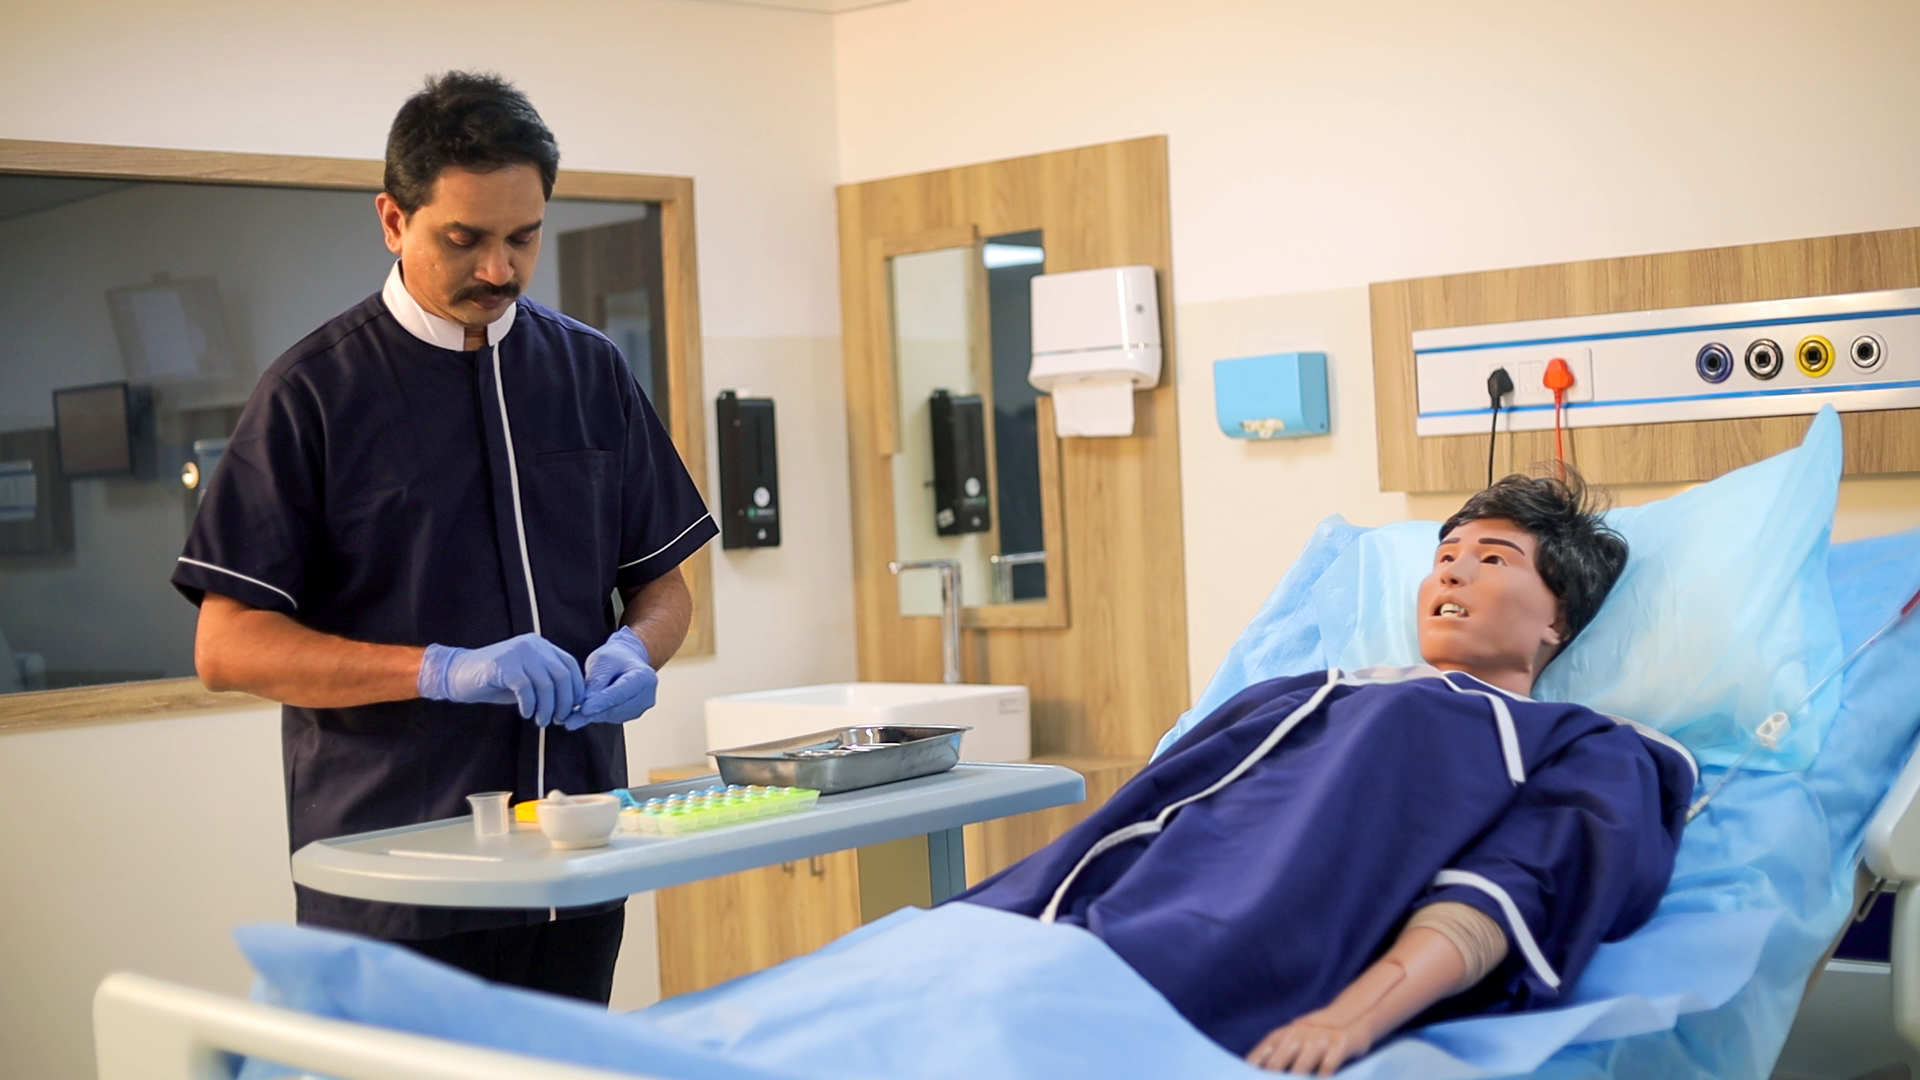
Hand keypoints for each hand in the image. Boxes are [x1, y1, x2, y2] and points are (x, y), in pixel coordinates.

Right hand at [418, 633, 583, 728]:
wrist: (458, 674)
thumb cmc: (495, 681)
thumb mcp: (527, 681)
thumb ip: (547, 685)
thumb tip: (572, 706)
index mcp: (542, 646)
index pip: (571, 666)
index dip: (576, 690)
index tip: (573, 710)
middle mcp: (533, 644)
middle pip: (562, 676)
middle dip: (564, 702)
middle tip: (557, 720)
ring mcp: (518, 651)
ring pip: (546, 684)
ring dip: (547, 708)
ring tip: (541, 721)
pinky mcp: (504, 663)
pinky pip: (526, 688)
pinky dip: (529, 705)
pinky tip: (525, 713)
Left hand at [567, 627, 656, 729]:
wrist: (626, 659)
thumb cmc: (614, 657)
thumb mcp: (602, 661)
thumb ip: (595, 682)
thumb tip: (584, 706)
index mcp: (644, 677)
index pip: (620, 693)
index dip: (601, 703)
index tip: (583, 710)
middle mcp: (647, 695)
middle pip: (616, 707)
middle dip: (591, 713)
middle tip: (568, 721)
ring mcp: (641, 707)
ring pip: (612, 715)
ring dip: (592, 714)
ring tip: (573, 713)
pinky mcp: (632, 715)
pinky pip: (611, 717)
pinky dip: (597, 714)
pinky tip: (587, 708)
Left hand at [1245, 1009, 1375, 1075]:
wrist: (1352, 1018)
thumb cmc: (1314, 1037)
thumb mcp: (1292, 1040)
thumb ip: (1274, 1055)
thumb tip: (1252, 1071)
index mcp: (1282, 1035)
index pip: (1259, 1057)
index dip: (1251, 1072)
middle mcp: (1297, 1035)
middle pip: (1276, 1066)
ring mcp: (1318, 1040)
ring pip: (1299, 1070)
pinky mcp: (1339, 1045)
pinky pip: (1326, 1069)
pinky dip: (1321, 1079)